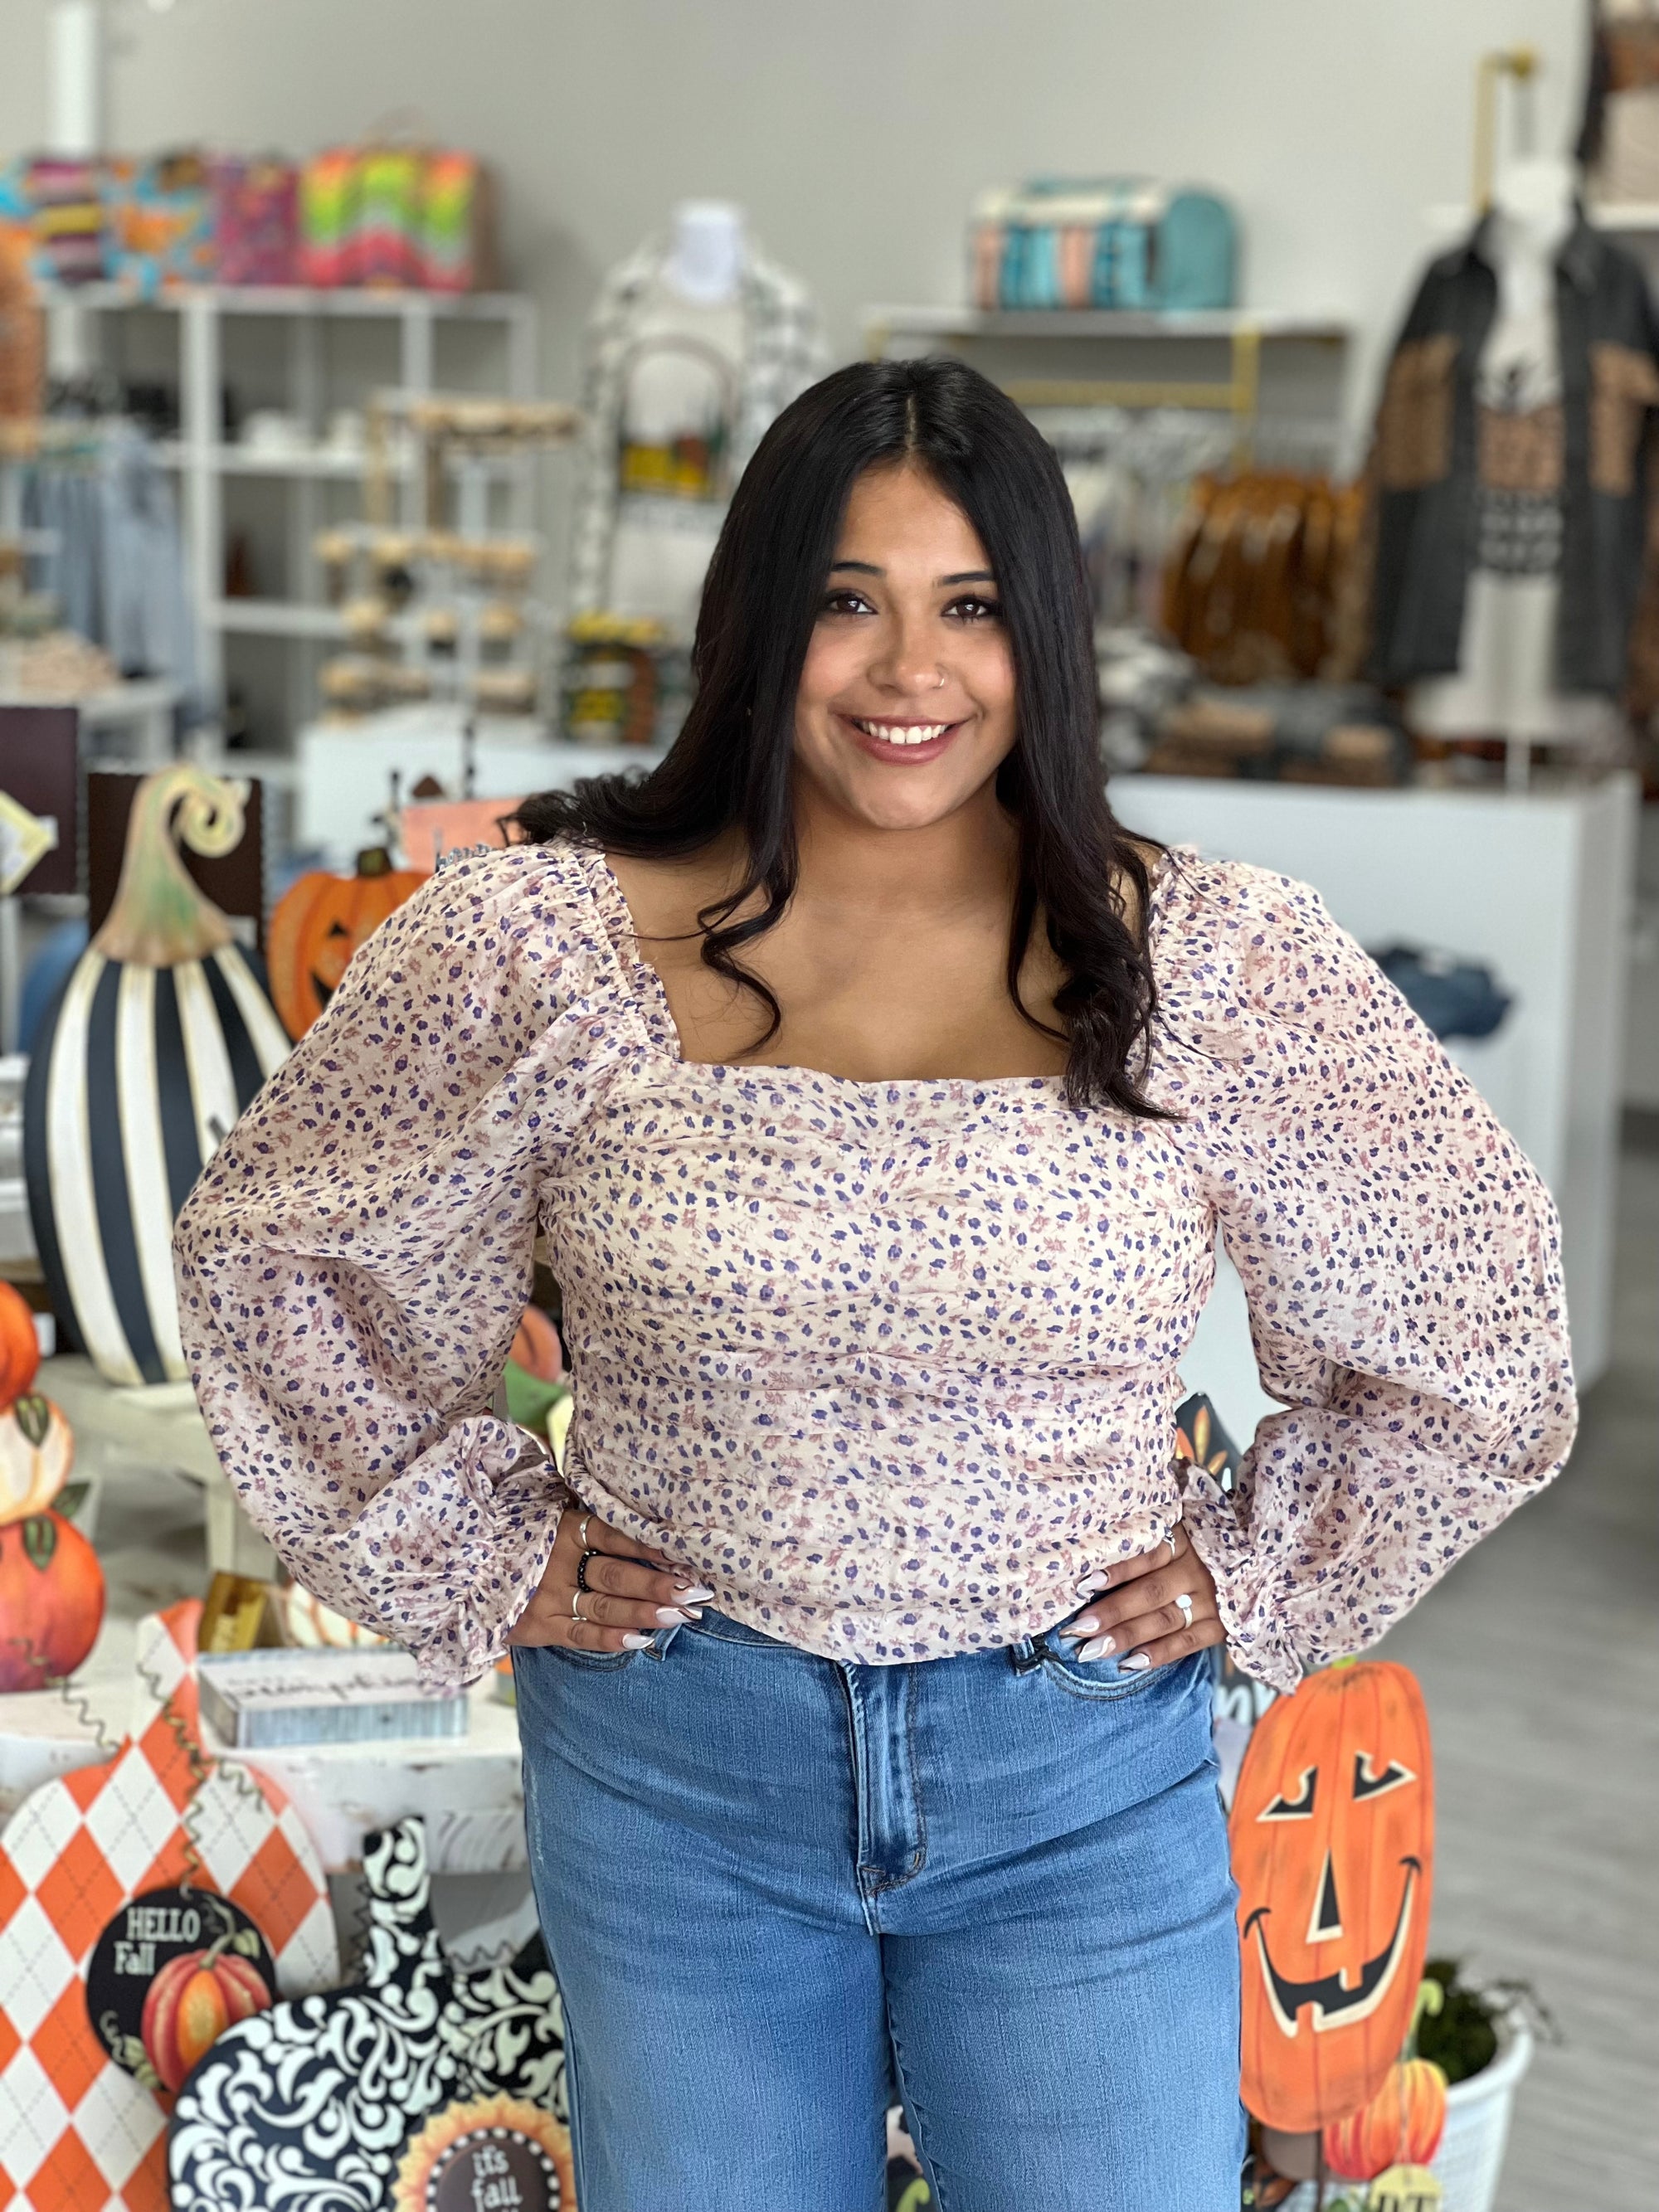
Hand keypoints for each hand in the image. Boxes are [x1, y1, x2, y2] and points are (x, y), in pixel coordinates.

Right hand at [508, 1504, 713, 1654]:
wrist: (461, 1565)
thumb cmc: (515, 1534)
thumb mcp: (543, 1512)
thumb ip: (579, 1510)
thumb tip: (624, 1501)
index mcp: (561, 1528)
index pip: (614, 1534)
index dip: (650, 1545)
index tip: (683, 1554)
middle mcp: (557, 1562)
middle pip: (617, 1574)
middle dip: (659, 1585)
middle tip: (695, 1592)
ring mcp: (547, 1596)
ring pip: (605, 1606)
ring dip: (645, 1612)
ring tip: (680, 1615)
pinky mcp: (538, 1626)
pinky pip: (581, 1635)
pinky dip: (612, 1638)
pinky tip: (641, 1640)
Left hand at [1055, 1521, 1222, 1673]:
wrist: (1251, 1562)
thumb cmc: (1197, 1544)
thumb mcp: (1176, 1530)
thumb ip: (1143, 1539)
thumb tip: (1091, 1557)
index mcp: (1184, 1540)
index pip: (1146, 1555)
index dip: (1115, 1570)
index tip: (1082, 1584)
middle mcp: (1197, 1570)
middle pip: (1150, 1592)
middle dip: (1112, 1612)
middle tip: (1078, 1628)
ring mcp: (1211, 1600)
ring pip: (1164, 1620)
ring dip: (1127, 1636)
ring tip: (1093, 1649)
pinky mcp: (1220, 1626)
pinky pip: (1187, 1643)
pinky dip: (1159, 1654)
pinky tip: (1130, 1663)